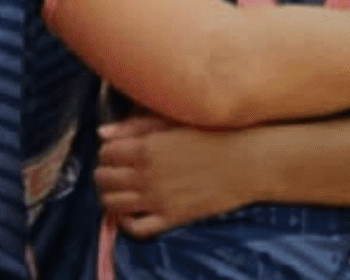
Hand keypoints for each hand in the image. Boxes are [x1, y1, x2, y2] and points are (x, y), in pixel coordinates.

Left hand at [95, 114, 254, 237]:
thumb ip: (135, 126)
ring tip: (121, 191)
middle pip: (103, 178)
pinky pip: (136, 228)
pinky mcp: (172, 217)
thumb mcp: (173, 121)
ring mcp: (157, 199)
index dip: (107, 152)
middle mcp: (146, 175)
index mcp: (145, 147)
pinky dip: (126, 222)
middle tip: (117, 171)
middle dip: (105, 173)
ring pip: (112, 203)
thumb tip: (101, 132)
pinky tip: (131, 212)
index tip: (117, 152)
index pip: (105, 153)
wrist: (247, 161)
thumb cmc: (213, 135)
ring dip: (110, 196)